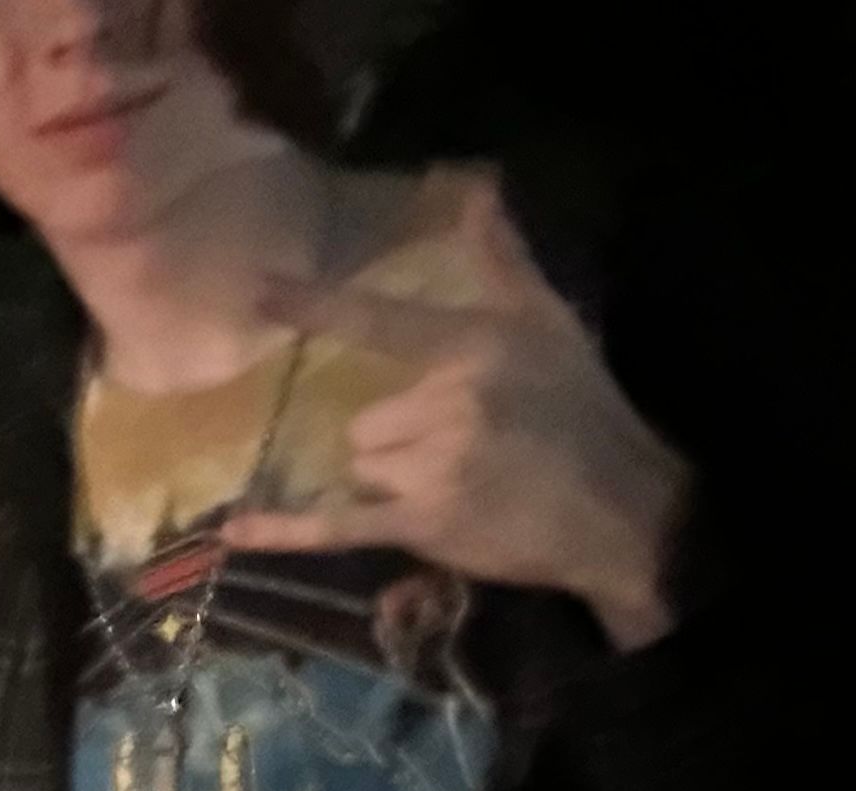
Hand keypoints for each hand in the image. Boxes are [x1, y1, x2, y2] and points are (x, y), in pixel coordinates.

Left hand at [223, 181, 692, 652]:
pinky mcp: (423, 522)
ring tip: (459, 485)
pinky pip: (337, 524)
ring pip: (361, 466)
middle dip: (399, 438)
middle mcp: (446, 399)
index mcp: (470, 345)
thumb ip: (502, 260)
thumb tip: (477, 189)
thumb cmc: (582, 409)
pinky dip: (288, 532)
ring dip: (393, 481)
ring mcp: (431, 464)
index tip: (258, 290)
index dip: (316, 305)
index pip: (378, 320)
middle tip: (464, 450)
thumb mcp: (549, 322)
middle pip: (365, 420)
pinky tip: (235, 535)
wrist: (620, 506)